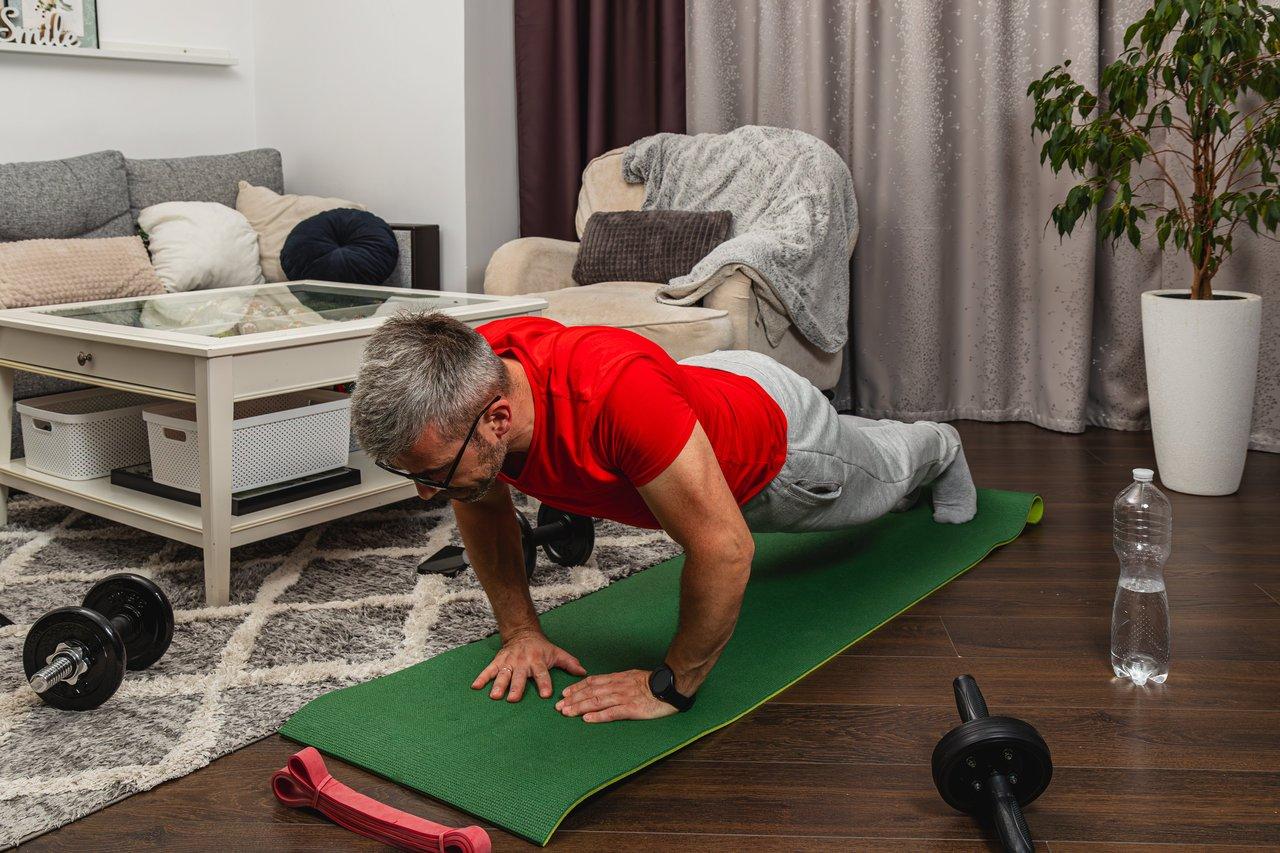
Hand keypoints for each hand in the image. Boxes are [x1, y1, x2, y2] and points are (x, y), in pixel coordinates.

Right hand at [472, 629, 585, 701]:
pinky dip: (482, 677)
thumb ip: (569, 663)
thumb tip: (584, 673)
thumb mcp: (557, 653)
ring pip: (503, 674)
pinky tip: (475, 686)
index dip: (544, 683)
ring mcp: (509, 661)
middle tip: (513, 699)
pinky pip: (489, 669)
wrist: (523, 632)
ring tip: (494, 696)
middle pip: (519, 676)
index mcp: (538, 661)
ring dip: (498, 684)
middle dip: (516, 687)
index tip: (546, 695)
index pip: (542, 673)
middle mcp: (523, 662)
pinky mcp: (498, 661)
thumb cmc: (542, 647)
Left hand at [555, 669, 679, 722]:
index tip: (565, 693)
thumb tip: (604, 685)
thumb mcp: (633, 676)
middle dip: (573, 699)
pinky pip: (612, 712)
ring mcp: (624, 697)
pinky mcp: (631, 708)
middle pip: (591, 692)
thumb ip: (618, 681)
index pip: (593, 682)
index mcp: (618, 678)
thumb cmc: (654, 683)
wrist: (671, 685)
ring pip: (597, 701)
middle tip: (558, 706)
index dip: (577, 687)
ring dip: (580, 707)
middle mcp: (617, 686)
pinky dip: (598, 716)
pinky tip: (587, 719)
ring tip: (566, 712)